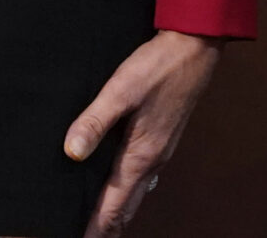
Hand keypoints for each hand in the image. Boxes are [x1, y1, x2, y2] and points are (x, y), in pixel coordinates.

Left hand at [64, 29, 220, 236]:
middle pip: (127, 207)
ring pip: (137, 193)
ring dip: (118, 211)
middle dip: (108, 227)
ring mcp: (161, 151)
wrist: (195, 48)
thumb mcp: (120, 90)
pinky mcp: (164, 139)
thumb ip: (94, 121)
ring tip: (101, 221)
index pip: (114, 205)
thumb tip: (71, 152)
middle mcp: (153, 160)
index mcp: (141, 155)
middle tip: (88, 237)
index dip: (96, 228)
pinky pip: (144, 177)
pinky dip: (129, 190)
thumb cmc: (158, 68)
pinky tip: (120, 182)